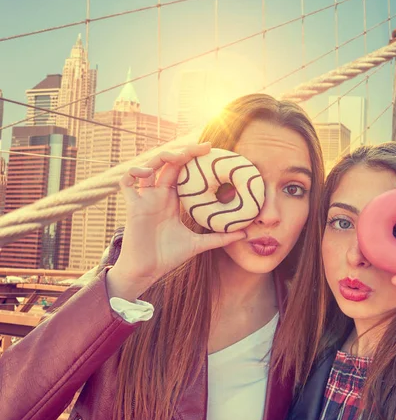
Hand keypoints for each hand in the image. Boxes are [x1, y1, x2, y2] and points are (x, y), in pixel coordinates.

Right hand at [106, 143, 246, 300]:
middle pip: (168, 164)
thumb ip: (220, 238)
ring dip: (161, 157)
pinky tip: (147, 173)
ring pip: (148, 167)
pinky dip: (134, 172)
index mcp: (172, 200)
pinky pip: (126, 182)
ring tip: (177, 156)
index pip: (183, 172)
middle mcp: (158, 195)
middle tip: (203, 147)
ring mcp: (144, 199)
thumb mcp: (198, 244)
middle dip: (184, 152)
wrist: (146, 272)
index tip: (211, 151)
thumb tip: (246, 233)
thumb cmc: (168, 257)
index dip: (194, 159)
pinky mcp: (132, 206)